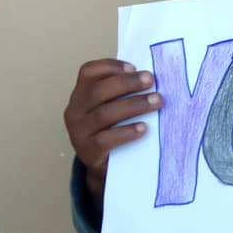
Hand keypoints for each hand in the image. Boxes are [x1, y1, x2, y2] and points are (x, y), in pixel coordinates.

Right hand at [63, 59, 161, 200]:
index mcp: (81, 93)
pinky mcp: (87, 151)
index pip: (88, 72)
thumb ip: (123, 91)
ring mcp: (79, 132)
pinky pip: (105, 139)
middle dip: (127, 83)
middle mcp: (75, 110)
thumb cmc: (113, 128)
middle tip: (150, 80)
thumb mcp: (113, 106)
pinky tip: (143, 128)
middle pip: (98, 91)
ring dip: (133, 105)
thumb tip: (150, 76)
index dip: (110, 67)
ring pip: (104, 114)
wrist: (105, 165)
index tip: (134, 66)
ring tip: (156, 101)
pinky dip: (126, 132)